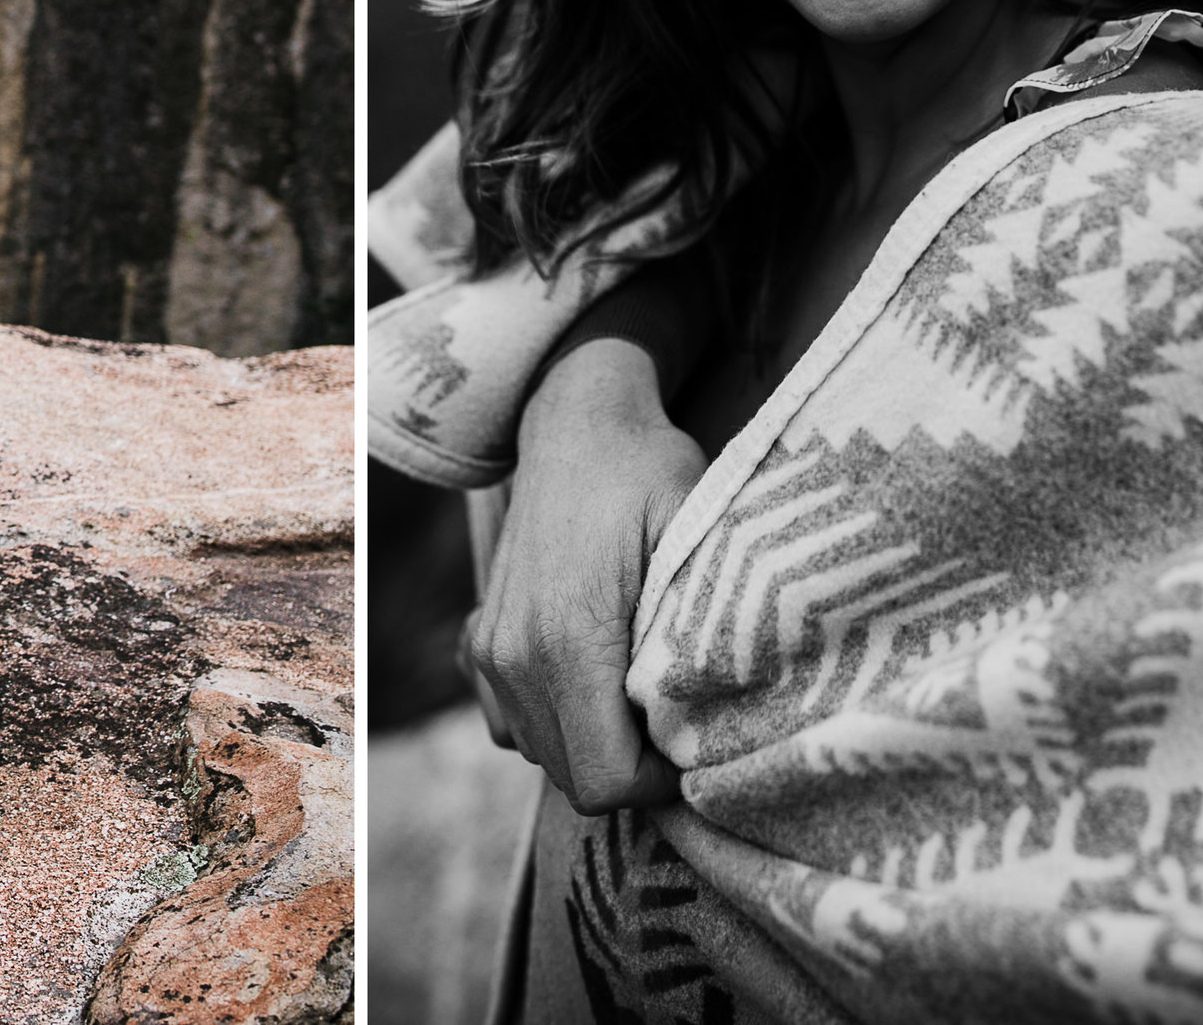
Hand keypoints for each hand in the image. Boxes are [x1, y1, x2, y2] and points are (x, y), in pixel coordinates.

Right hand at [469, 338, 704, 812]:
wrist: (577, 421)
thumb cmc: (650, 472)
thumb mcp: (699, 535)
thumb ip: (704, 635)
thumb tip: (724, 723)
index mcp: (571, 637)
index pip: (606, 780)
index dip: (660, 782)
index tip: (696, 739)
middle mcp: (515, 654)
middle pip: (575, 776)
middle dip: (632, 766)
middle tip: (679, 716)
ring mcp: (489, 649)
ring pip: (543, 753)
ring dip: (594, 742)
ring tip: (640, 688)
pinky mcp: (478, 640)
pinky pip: (512, 723)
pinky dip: (553, 717)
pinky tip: (592, 671)